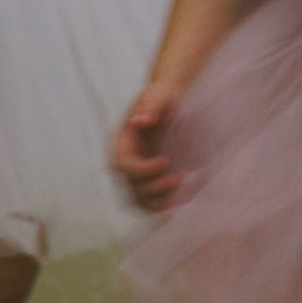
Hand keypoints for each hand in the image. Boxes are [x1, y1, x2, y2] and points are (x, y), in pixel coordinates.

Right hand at [113, 85, 185, 212]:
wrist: (172, 100)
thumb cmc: (163, 96)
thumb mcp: (158, 95)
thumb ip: (150, 107)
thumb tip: (141, 121)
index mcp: (122, 142)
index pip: (124, 164)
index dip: (142, 169)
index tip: (166, 162)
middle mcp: (127, 160)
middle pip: (131, 185)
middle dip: (154, 188)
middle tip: (180, 178)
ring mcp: (139, 172)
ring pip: (139, 198)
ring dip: (157, 204)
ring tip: (179, 201)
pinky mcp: (152, 178)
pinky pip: (151, 200)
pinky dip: (161, 207)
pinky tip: (179, 206)